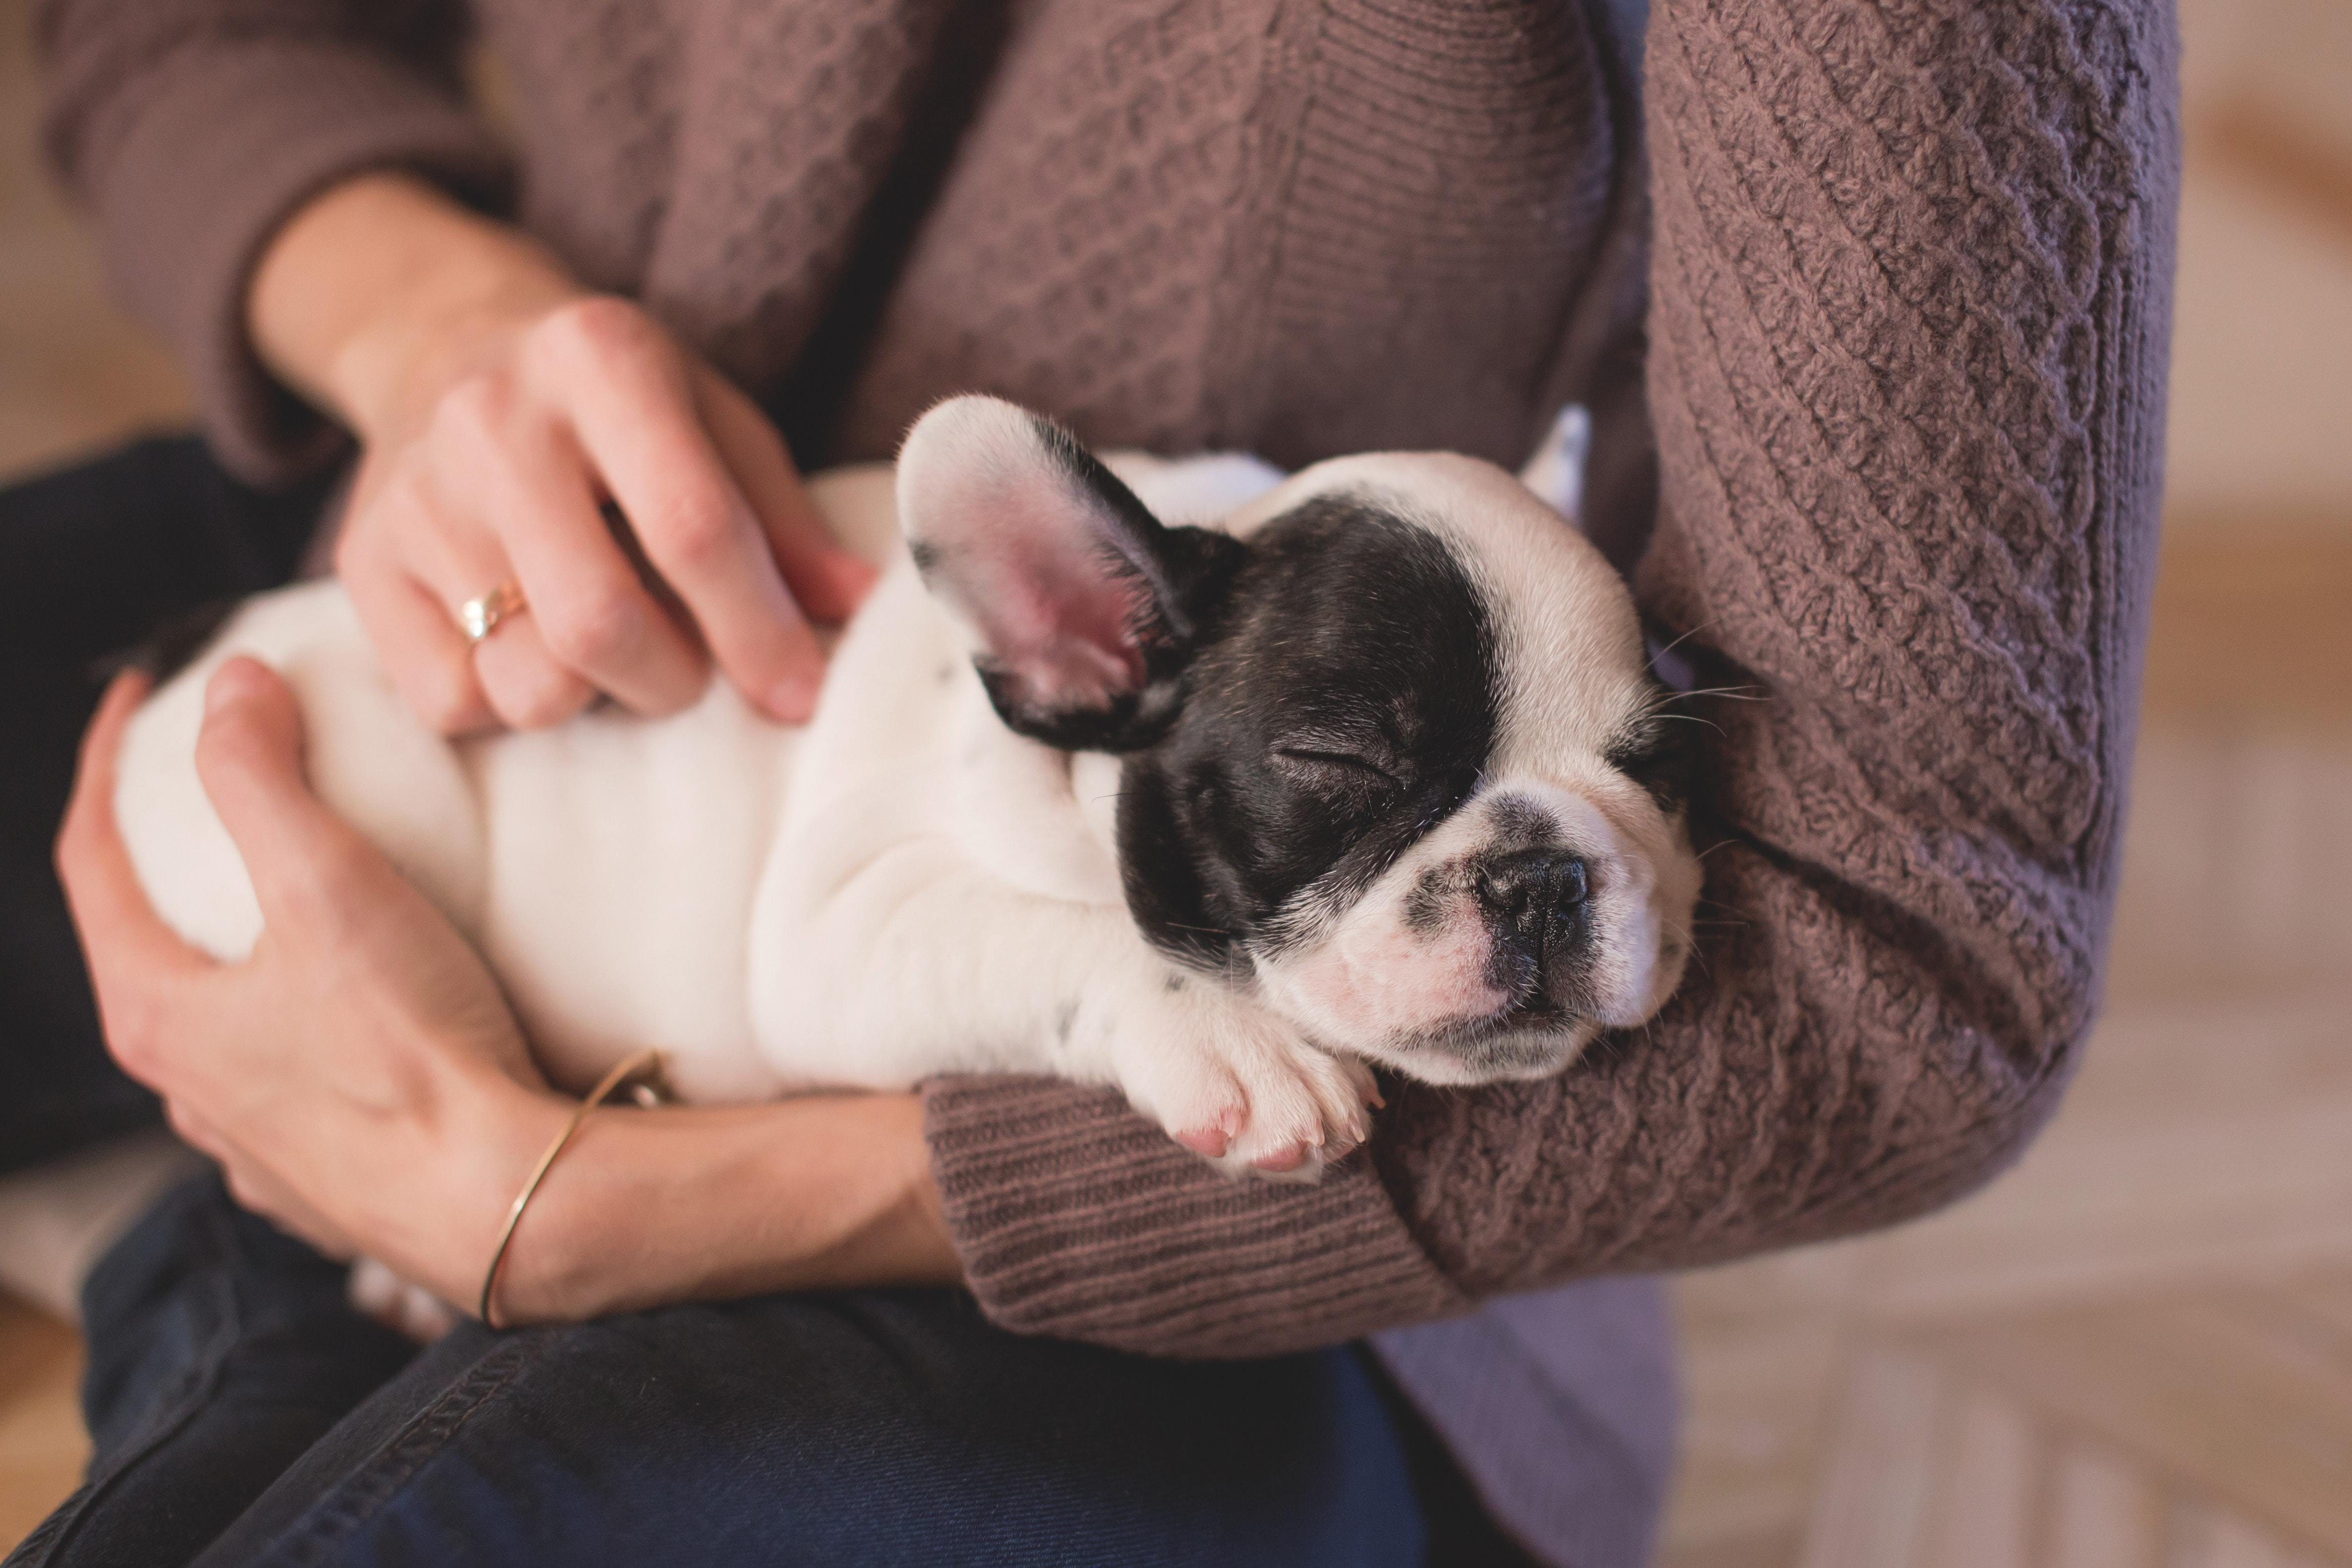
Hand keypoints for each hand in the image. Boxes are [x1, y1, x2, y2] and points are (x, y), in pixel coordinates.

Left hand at [57, 661, 565, 1302]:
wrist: (505, 1199)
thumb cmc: (411, 1049)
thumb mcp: (329, 885)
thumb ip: (262, 775)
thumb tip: (229, 685)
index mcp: (158, 1014)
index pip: (90, 861)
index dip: (106, 763)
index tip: (141, 695)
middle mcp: (185, 1090)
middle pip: (145, 944)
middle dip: (168, 858)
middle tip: (215, 790)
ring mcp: (251, 1146)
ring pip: (216, 1024)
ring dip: (235, 951)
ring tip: (293, 902)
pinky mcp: (323, 1182)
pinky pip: (285, 1085)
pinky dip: (297, 1025)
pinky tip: (350, 1016)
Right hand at [254, 174, 874, 734]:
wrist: (441, 341)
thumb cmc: (613, 402)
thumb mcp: (714, 421)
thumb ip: (784, 522)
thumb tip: (864, 608)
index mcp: (601, 360)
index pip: (692, 528)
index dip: (757, 630)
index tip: (800, 694)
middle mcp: (492, 420)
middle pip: (599, 623)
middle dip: (672, 679)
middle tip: (690, 668)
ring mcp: (414, 495)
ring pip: (526, 681)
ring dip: (593, 697)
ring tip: (608, 647)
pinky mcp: (361, 563)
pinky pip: (451, 702)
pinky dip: (507, 702)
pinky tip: (526, 644)